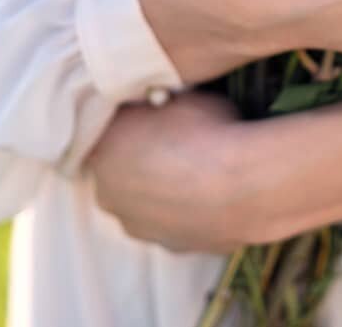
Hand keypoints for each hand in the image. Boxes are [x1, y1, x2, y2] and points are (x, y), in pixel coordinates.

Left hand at [88, 89, 341, 252]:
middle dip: (137, 155)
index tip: (148, 109)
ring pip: (143, 200)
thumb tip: (154, 94)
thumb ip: (153, 99)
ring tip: (197, 162)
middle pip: (117, 169)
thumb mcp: (175, 95)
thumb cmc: (205, 128)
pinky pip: (172, 220)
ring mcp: (139, 226)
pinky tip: (211, 187)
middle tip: (172, 134)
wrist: (241, 185)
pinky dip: (185, 206)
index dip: (126, 120)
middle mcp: (108, 194)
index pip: (102, 132)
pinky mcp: (171, 247)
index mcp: (99, 152)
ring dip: (160, 185)